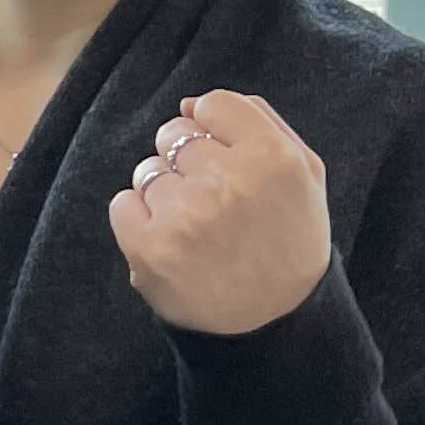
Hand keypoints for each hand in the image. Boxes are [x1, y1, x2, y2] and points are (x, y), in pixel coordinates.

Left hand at [108, 89, 330, 335]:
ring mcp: (185, 215)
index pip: (212, 105)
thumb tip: (189, 102)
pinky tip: (171, 242)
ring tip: (196, 228)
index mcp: (272, 158)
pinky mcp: (149, 247)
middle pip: (173, 134)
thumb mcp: (302, 174)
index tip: (224, 159)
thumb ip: (256, 122)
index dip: (212, 131)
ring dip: (163, 193)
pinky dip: (138, 220)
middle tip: (213, 202)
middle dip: (186, 162)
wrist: (273, 321)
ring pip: (147, 170)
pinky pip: (122, 204)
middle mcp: (227, 182)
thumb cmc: (286, 240)